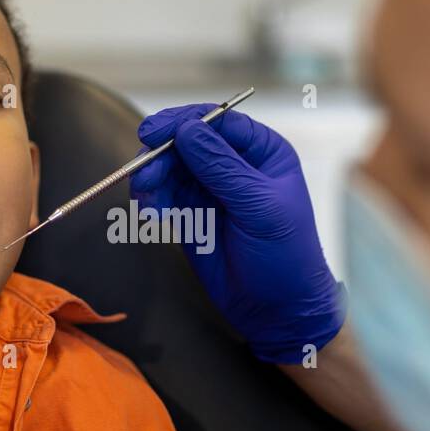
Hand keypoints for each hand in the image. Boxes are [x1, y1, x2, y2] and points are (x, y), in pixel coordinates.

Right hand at [130, 103, 344, 363]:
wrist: (278, 309)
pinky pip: (163, 194)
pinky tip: (152, 215)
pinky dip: (152, 200)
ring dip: (152, 180)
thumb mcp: (259, 208)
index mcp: (262, 152)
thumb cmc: (285, 256)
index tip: (153, 134)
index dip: (183, 122)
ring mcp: (211, 188)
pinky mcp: (191, 213)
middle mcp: (235, 163)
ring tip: (148, 205)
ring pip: (170, 167)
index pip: (218, 121)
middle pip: (186, 141)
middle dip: (161, 155)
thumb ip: (223, 168)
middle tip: (143, 176)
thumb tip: (187, 129)